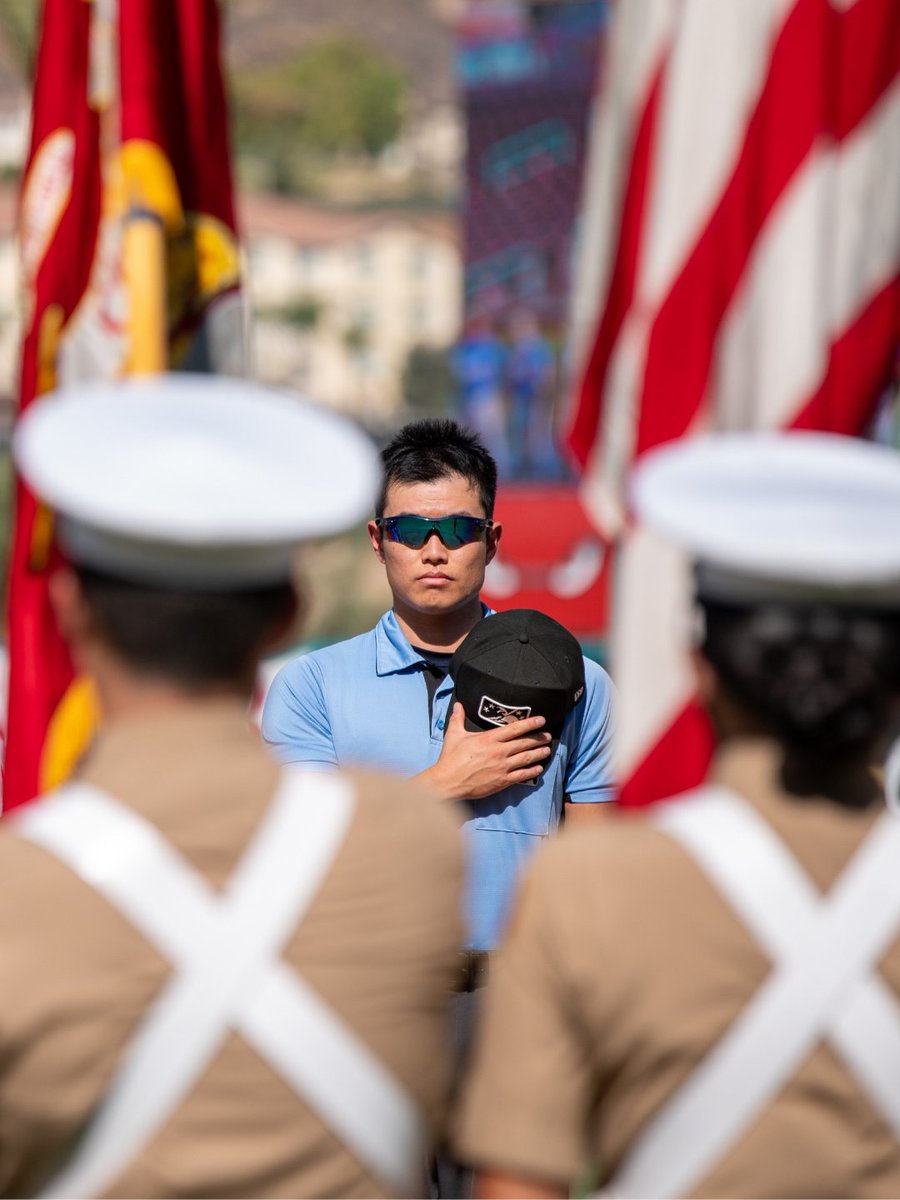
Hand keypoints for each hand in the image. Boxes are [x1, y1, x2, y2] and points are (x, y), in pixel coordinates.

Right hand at [418, 703, 552, 800]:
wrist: (448, 782)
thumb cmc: (450, 758)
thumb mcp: (453, 735)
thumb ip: (458, 718)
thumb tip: (458, 705)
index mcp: (488, 739)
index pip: (514, 728)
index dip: (530, 723)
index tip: (541, 720)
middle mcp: (498, 751)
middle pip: (524, 743)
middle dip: (538, 738)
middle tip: (548, 735)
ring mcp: (502, 767)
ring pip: (526, 758)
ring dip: (538, 753)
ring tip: (547, 750)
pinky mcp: (502, 781)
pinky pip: (521, 775)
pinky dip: (532, 771)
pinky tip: (539, 768)